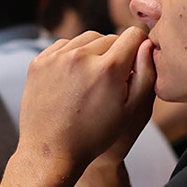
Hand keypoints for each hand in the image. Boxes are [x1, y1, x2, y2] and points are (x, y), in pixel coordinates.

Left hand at [18, 27, 156, 177]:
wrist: (51, 151)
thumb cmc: (95, 135)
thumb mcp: (132, 111)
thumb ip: (146, 73)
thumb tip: (148, 43)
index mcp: (108, 68)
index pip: (134, 35)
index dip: (139, 47)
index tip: (134, 63)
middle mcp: (81, 57)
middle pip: (110, 37)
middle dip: (115, 53)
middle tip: (112, 79)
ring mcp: (57, 58)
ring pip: (86, 39)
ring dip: (93, 52)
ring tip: (93, 79)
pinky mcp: (39, 62)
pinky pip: (63, 46)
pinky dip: (72, 56)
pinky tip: (74, 78)